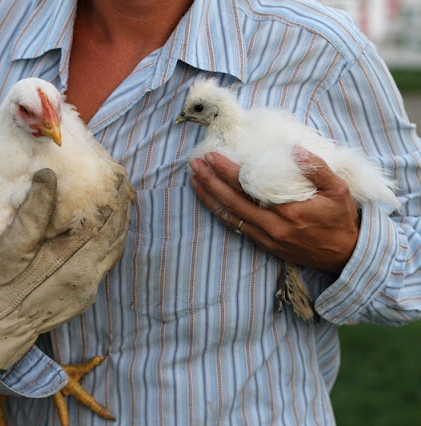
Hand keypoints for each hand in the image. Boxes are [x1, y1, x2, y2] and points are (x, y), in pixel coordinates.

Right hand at [0, 169, 131, 369]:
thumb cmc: (0, 285)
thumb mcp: (11, 247)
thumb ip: (34, 211)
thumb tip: (48, 175)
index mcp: (73, 261)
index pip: (106, 223)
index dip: (115, 198)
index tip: (117, 174)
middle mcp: (88, 276)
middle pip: (117, 235)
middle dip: (123, 207)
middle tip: (123, 181)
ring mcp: (89, 288)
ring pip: (115, 250)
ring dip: (120, 224)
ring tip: (121, 199)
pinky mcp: (85, 296)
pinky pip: (107, 263)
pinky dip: (112, 242)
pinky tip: (107, 230)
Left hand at [189, 147, 359, 273]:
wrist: (346, 255)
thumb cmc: (341, 220)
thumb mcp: (338, 191)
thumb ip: (317, 169)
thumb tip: (294, 149)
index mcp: (288, 212)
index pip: (248, 188)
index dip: (227, 171)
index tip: (212, 156)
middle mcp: (272, 227)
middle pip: (231, 202)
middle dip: (210, 182)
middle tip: (194, 164)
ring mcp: (266, 238)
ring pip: (229, 217)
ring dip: (209, 197)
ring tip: (194, 180)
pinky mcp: (264, 245)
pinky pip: (236, 227)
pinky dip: (220, 213)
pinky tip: (211, 201)